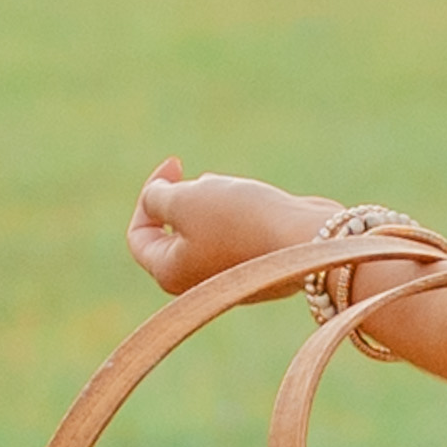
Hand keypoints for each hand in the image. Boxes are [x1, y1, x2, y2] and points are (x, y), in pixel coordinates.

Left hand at [125, 165, 426, 299]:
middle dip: (187, 195)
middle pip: (175, 231)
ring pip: (208, 226)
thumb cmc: (241, 220)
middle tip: (207, 178)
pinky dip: (241, 210)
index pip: (140, 235)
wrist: (307, 238)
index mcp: (170, 273)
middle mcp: (197, 281)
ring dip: (216, 199)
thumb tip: (157, 198)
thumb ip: (158, 196)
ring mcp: (230, 275)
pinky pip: (237, 230)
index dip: (148, 195)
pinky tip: (258, 200)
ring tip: (238, 191)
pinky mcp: (258, 264)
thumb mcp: (185, 198)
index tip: (175, 165)